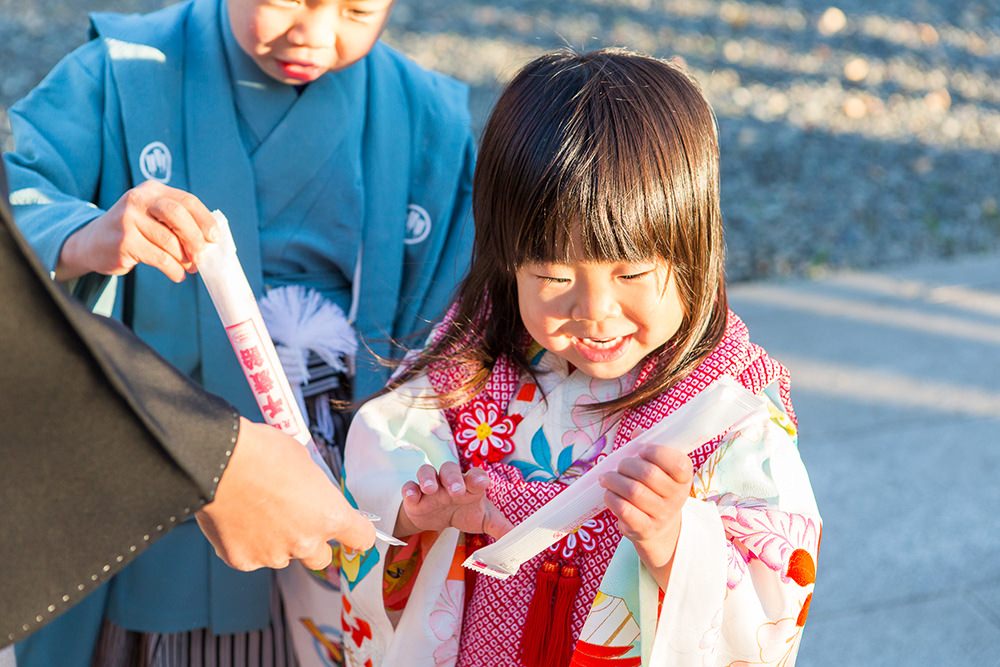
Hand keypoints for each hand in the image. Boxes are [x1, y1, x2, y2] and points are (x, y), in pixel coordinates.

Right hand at [56, 180, 218, 281]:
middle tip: (202, 255)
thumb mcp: (152, 216)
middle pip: (177, 215)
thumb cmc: (133, 231)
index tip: (215, 238)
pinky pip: (160, 258)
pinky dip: (174, 269)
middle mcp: (138, 200)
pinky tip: (177, 275)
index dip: (205, 220)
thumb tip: (210, 241)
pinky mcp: (124, 241)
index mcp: (152, 190)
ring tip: (189, 267)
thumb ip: (178, 221)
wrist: (92, 243)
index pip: (187, 200)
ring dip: (185, 258)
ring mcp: (128, 219)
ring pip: (169, 241)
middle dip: (195, 238)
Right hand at [196, 418, 375, 570]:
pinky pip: (252, 556)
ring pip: (283, 556)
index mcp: (330, 516)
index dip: (356, 534)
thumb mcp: (305, 462)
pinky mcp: (243, 560)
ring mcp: (273, 555)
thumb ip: (314, 489)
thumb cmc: (264, 453)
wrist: (219, 462)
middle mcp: (306, 542)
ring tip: (257, 510)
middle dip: (312, 542)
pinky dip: (247, 542)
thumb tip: (311, 495)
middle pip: (321, 558)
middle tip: (295, 519)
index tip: (353, 532)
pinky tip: (237, 517)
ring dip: (277, 541)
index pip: (360, 538)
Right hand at [395, 462, 512, 539]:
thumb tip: (518, 539)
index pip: (475, 475)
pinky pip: (409, 487)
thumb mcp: (484, 520)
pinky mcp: (414, 496)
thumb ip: (500, 527)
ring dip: (428, 479)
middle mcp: (449, 481)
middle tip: (456, 492)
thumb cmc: (464, 512)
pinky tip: (412, 498)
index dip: (478, 478)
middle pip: (450, 469)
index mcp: (469, 485)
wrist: (437, 518)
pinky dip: (409, 490)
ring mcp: (431, 487)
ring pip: (427, 472)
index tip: (481, 484)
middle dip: (453, 478)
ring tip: (431, 490)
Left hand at [599, 445, 692, 588]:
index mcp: (684, 477)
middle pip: (649, 474)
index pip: (676, 463)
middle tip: (619, 465)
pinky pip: (624, 510)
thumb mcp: (661, 469)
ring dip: (614, 480)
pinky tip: (609, 493)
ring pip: (634, 491)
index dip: (656, 452)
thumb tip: (637, 431)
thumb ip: (650, 448)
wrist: (660, 527)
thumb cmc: (656, 489)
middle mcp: (677, 497)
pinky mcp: (645, 528)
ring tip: (606, 478)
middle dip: (627, 465)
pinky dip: (612, 498)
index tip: (641, 450)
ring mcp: (662, 514)